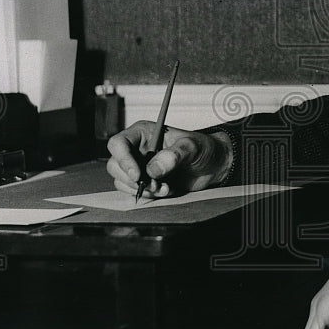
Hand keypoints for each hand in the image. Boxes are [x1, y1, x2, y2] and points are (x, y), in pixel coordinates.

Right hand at [106, 121, 231, 197]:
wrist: (213, 165)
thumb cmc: (203, 148)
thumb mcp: (192, 146)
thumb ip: (174, 155)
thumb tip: (152, 170)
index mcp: (143, 133)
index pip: (118, 144)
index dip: (123, 160)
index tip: (137, 175)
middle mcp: (136, 149)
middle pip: (115, 165)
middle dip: (133, 180)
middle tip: (155, 185)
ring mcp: (139, 166)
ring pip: (122, 181)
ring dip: (142, 189)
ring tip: (166, 188)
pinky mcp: (145, 181)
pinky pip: (134, 191)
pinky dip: (148, 195)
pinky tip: (167, 190)